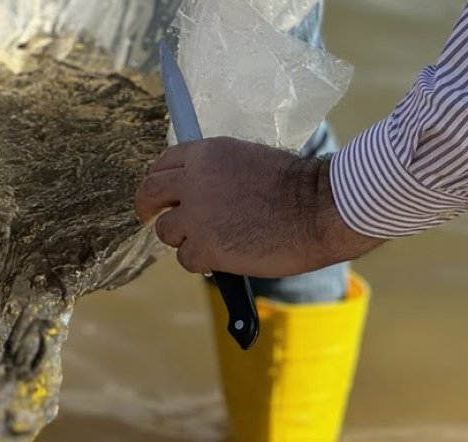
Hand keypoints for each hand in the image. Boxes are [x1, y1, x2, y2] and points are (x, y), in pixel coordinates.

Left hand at [134, 136, 385, 277]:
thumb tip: (197, 188)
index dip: (158, 181)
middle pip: (149, 194)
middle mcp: (194, 180)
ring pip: (167, 231)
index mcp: (206, 153)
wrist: (321, 208)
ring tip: (213, 241)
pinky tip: (225, 257)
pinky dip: (202, 262)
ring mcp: (196, 215)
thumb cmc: (298, 187)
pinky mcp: (206, 246)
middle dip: (146, 208)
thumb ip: (217, 172)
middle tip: (149, 218)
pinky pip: (187, 258)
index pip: (162, 164)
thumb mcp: (249, 160)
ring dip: (184, 239)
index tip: (158, 194)